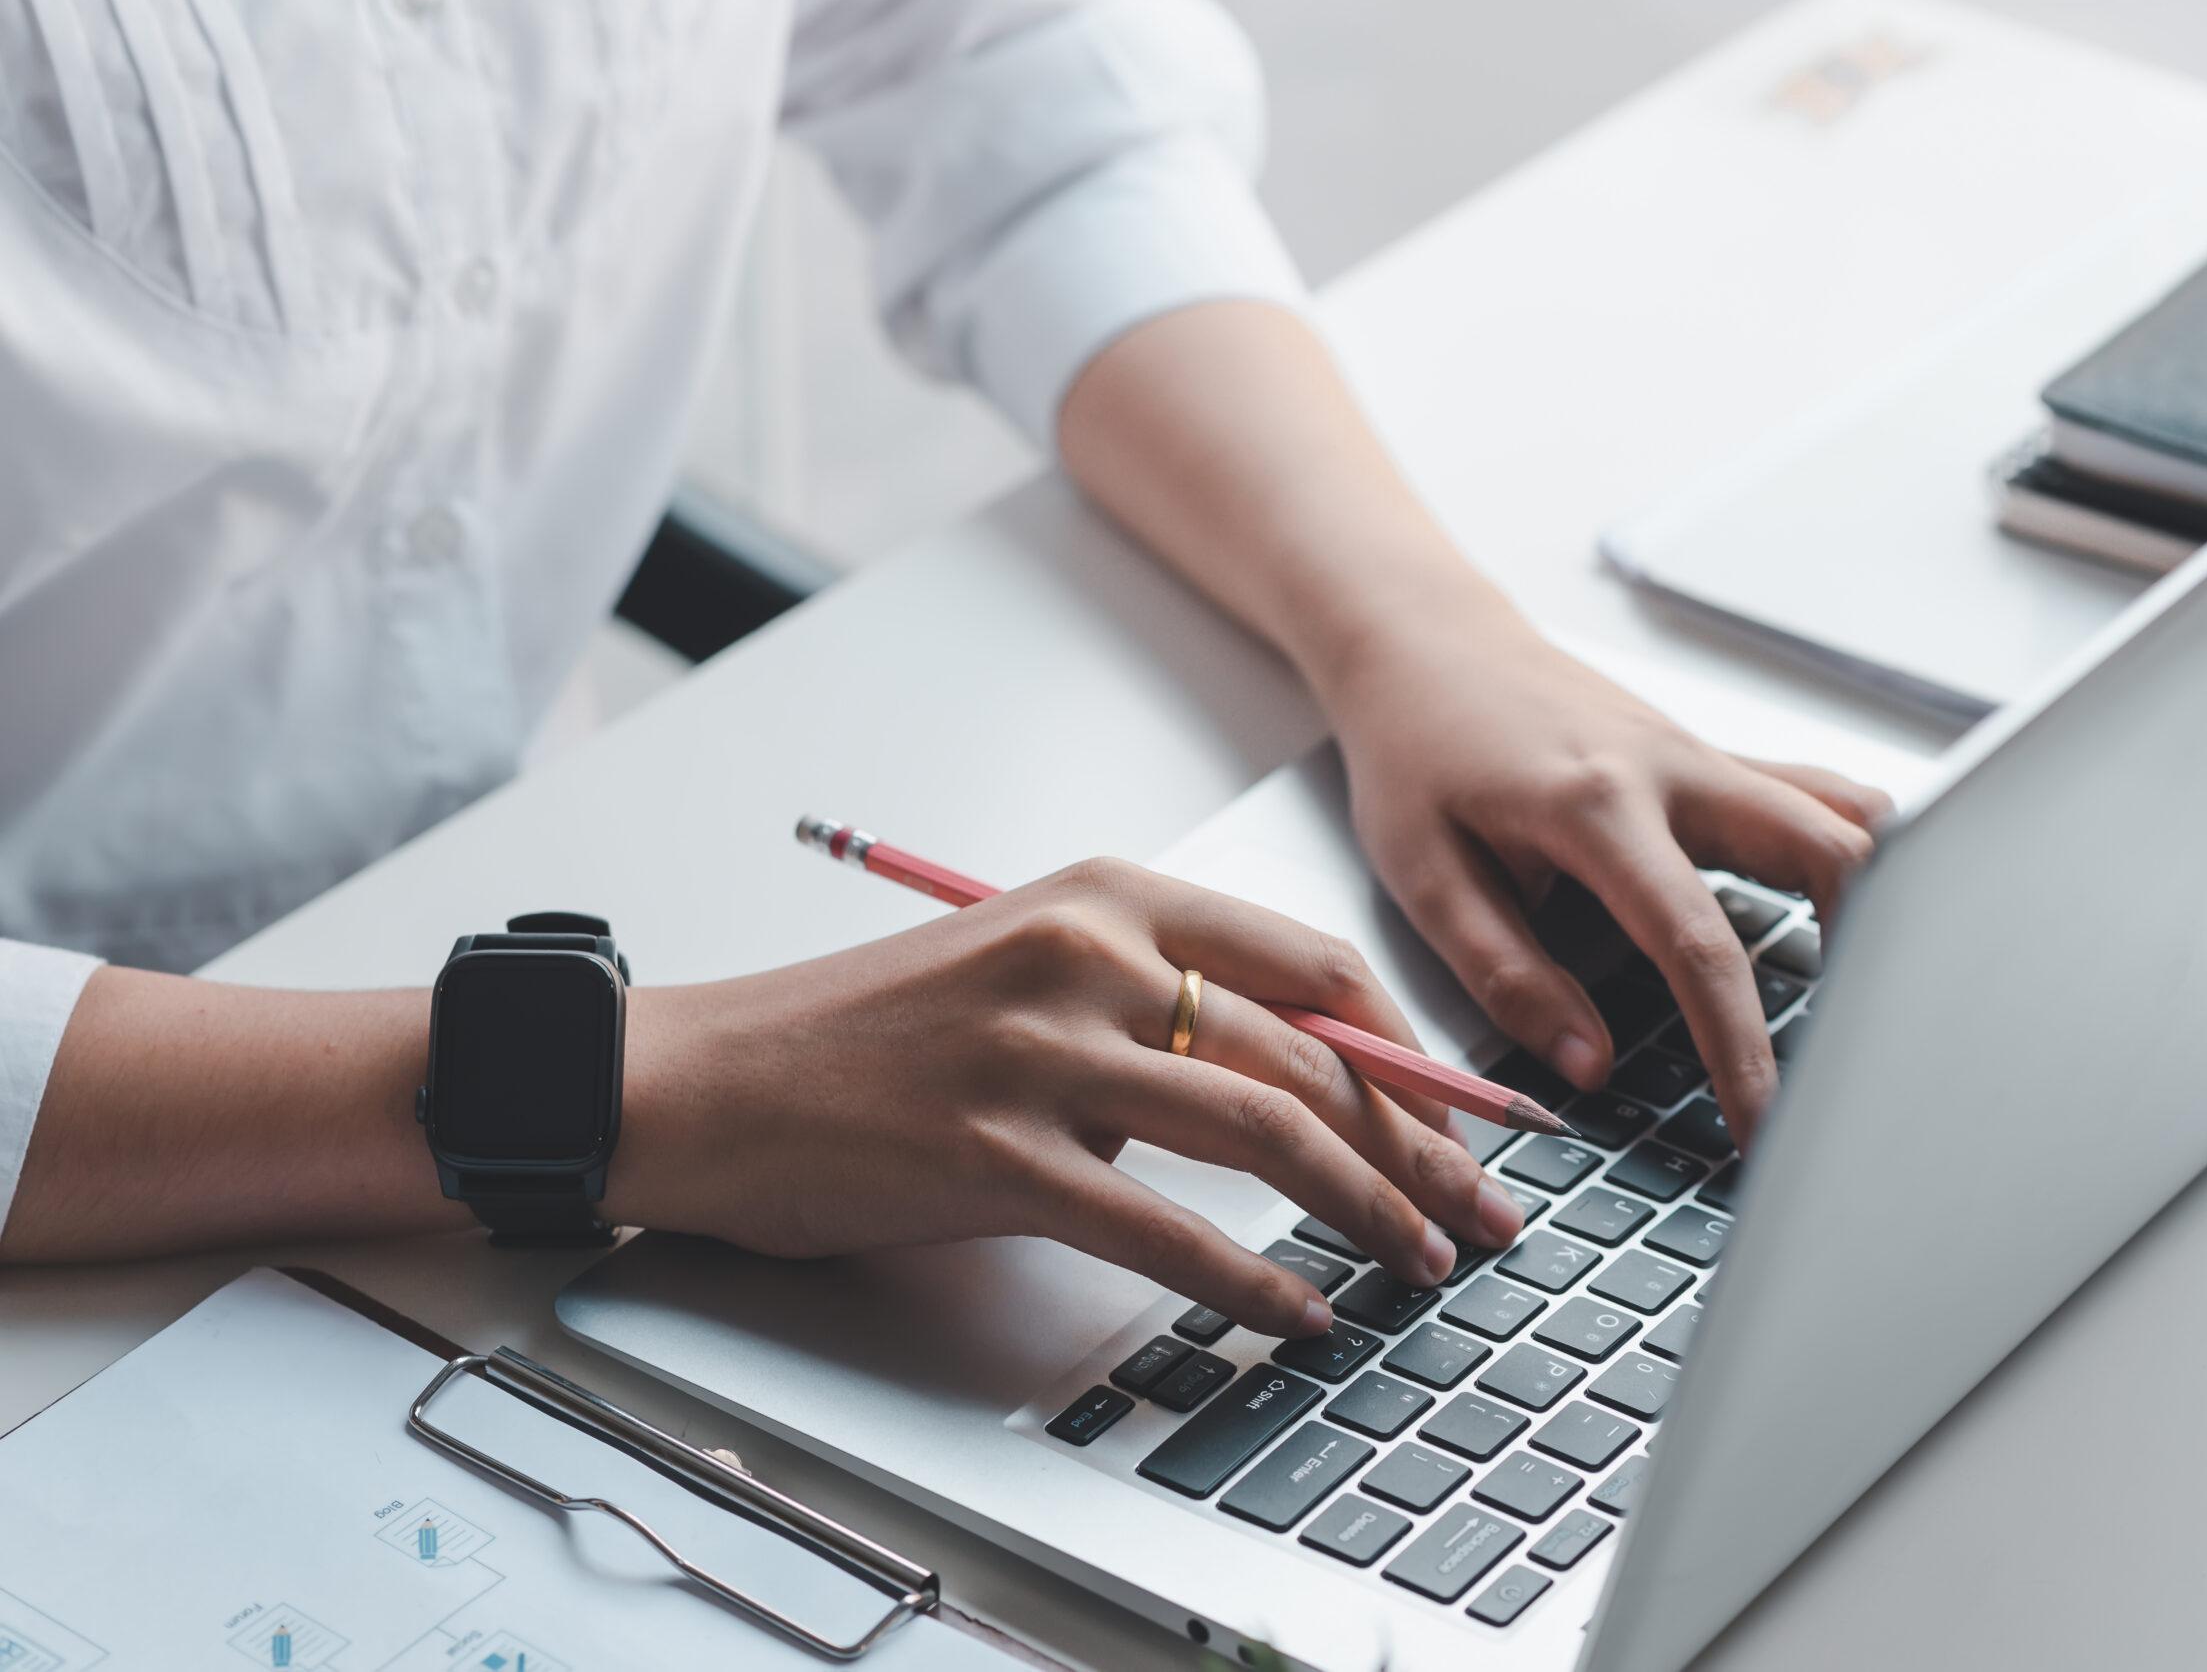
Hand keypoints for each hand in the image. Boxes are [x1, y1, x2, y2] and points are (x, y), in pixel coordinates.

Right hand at [613, 858, 1526, 1335]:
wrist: (717, 1079)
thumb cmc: (876, 1034)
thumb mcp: (1030, 971)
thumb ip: (1155, 1008)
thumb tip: (1298, 1090)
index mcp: (1110, 897)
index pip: (1310, 964)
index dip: (1410, 1048)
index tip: (1466, 1110)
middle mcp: (1090, 955)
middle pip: (1310, 1055)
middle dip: (1420, 1145)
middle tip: (1482, 1209)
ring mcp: (1042, 1050)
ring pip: (1264, 1131)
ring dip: (1367, 1208)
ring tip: (1420, 1262)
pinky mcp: (997, 1151)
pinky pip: (1166, 1228)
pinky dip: (1254, 1283)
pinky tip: (1301, 1318)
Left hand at [1316, 605, 1892, 1146]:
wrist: (1426, 642)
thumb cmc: (1415, 751)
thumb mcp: (1425, 874)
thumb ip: (1509, 975)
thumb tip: (1591, 1065)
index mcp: (1595, 806)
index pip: (1699, 944)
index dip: (1740, 1047)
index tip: (1764, 1123)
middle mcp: (1673, 769)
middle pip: (1829, 853)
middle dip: (1863, 960)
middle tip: (1844, 1053)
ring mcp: (1705, 755)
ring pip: (1846, 815)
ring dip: (1875, 902)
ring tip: (1859, 998)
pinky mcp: (1714, 756)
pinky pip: (1818, 798)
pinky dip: (1854, 854)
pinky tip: (1847, 915)